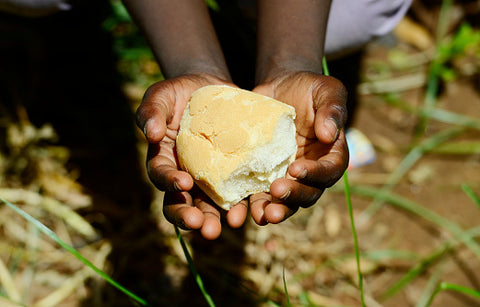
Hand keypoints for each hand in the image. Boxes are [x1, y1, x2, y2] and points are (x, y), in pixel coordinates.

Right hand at [136, 74, 247, 239]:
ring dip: (217, 218)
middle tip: (202, 226)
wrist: (211, 90)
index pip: (161, 176)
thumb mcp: (162, 95)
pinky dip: (244, 203)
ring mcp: (208, 179)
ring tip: (230, 225)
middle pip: (182, 203)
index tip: (183, 183)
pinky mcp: (232, 174)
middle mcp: (184, 176)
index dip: (170, 183)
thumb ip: (151, 111)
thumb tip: (150, 133)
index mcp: (163, 160)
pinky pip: (237, 192)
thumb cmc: (180, 93)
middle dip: (190, 217)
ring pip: (209, 206)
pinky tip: (254, 209)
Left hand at [250, 71, 348, 224]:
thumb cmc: (308, 88)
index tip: (296, 169)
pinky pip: (261, 194)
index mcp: (331, 153)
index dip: (315, 174)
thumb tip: (330, 135)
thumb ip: (332, 109)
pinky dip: (253, 203)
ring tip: (263, 215)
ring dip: (276, 210)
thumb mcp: (326, 89)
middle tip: (277, 194)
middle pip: (308, 192)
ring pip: (286, 201)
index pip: (329, 170)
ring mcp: (288, 176)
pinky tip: (241, 210)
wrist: (279, 88)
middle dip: (294, 197)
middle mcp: (311, 171)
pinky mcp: (265, 175)